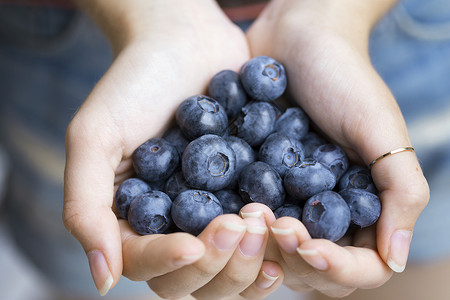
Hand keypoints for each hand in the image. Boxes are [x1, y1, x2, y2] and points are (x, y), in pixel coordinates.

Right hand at [63, 0, 281, 297]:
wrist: (186, 41)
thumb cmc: (135, 82)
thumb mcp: (96, 136)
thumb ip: (86, 208)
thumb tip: (102, 280)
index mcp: (132, 219)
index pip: (146, 264)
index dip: (170, 262)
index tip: (193, 244)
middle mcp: (173, 226)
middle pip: (193, 279)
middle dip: (217, 263)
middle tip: (239, 224)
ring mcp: (212, 215)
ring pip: (231, 271)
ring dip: (250, 260)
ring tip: (263, 221)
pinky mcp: (245, 198)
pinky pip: (262, 239)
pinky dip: (276, 244)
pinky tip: (288, 228)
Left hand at [246, 0, 428, 296]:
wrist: (297, 37)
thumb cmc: (344, 77)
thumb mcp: (381, 129)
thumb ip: (400, 191)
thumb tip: (396, 259)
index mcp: (363, 206)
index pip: (358, 266)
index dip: (334, 267)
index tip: (305, 243)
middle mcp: (324, 211)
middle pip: (311, 269)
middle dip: (290, 256)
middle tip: (270, 221)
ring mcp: (288, 200)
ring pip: (273, 251)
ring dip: (258, 244)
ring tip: (247, 211)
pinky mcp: (255, 183)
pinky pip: (244, 217)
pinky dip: (234, 221)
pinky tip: (223, 205)